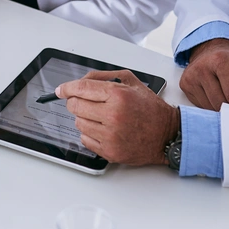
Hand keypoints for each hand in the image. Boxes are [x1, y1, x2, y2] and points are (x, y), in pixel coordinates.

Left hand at [56, 70, 179, 165]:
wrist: (167, 134)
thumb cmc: (150, 109)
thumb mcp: (130, 82)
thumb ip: (103, 77)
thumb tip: (79, 81)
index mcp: (118, 95)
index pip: (81, 88)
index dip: (66, 88)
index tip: (60, 90)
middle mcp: (113, 115)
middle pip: (75, 106)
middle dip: (76, 102)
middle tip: (85, 103)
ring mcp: (110, 135)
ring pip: (78, 123)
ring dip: (85, 118)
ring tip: (101, 117)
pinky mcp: (110, 151)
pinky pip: (84, 139)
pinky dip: (90, 134)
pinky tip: (104, 130)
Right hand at [179, 38, 228, 109]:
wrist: (212, 50)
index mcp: (222, 61)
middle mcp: (203, 68)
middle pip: (221, 104)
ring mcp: (191, 77)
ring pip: (210, 108)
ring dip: (222, 109)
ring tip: (228, 98)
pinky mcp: (185, 85)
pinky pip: (201, 106)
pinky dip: (211, 106)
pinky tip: (216, 96)